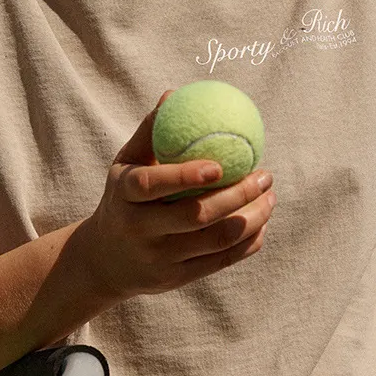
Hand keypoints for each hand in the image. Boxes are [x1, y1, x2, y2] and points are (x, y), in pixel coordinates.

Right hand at [82, 90, 275, 300]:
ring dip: (251, 218)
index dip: (185, 176)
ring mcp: (158, 259)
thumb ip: (149, 132)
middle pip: (194, 216)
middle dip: (237, 196)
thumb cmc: (122, 198)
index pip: (153, 185)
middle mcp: (139, 230)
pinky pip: (220, 261)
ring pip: (215, 241)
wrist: (104, 260)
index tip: (220, 165)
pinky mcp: (176, 279)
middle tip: (265, 175)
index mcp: (125, 196)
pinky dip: (247, 242)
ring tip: (270, 196)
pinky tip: (262, 222)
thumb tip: (174, 95)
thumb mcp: (125, 164)